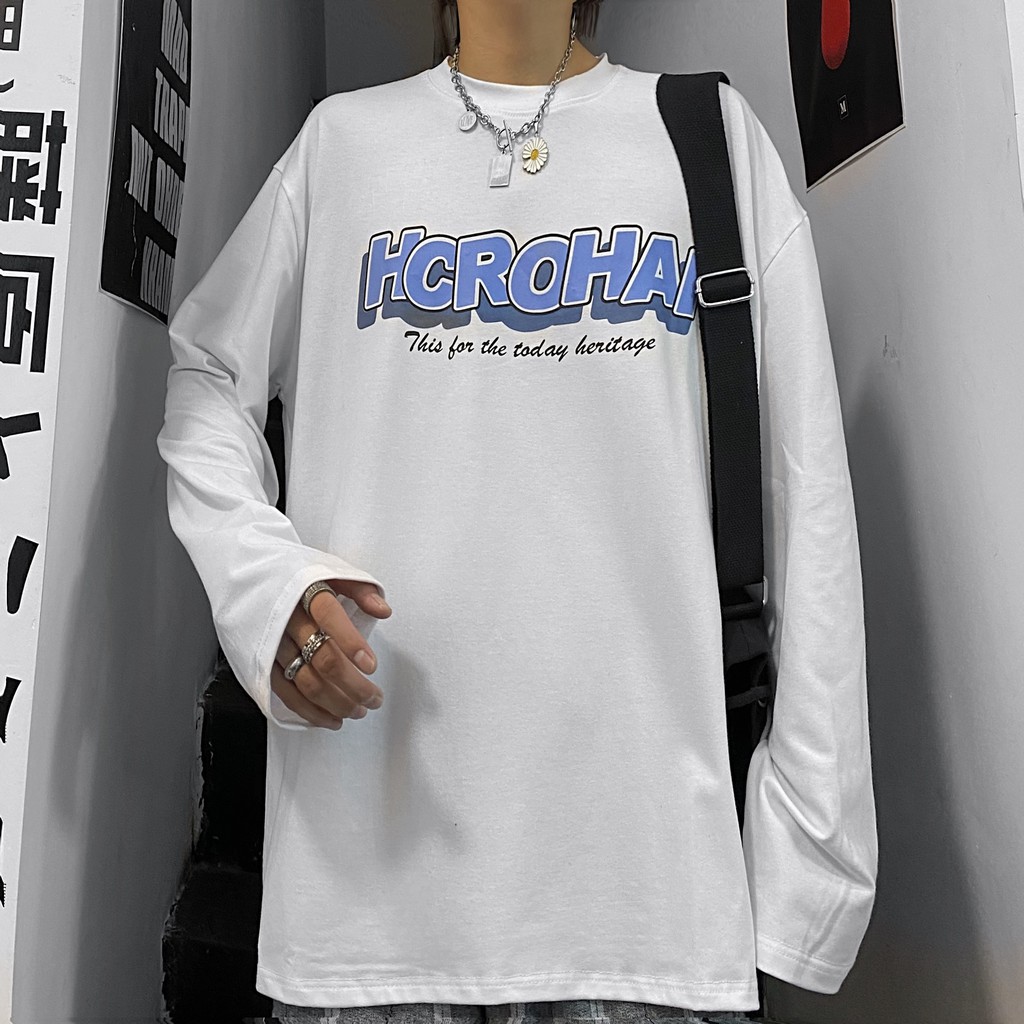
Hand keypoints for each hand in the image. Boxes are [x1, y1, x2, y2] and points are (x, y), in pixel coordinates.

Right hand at [271, 579, 390, 728]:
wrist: (244, 578)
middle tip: (375, 698)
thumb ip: (360, 588)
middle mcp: (286, 620)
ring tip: (359, 711)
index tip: (371, 666)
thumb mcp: (328, 569)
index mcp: (304, 591)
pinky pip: (285, 693)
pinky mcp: (261, 663)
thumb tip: (384, 610)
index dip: (351, 643)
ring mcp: (272, 644)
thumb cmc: (293, 576)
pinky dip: (310, 711)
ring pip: (306, 681)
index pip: (329, 617)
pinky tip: (331, 718)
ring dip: (336, 702)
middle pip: (322, 658)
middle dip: (354, 685)